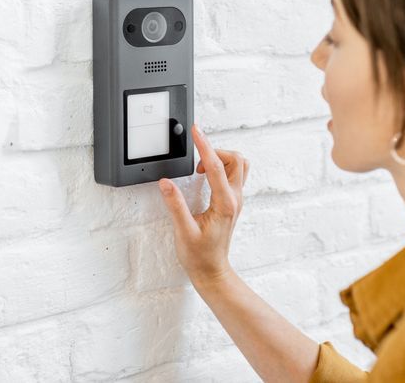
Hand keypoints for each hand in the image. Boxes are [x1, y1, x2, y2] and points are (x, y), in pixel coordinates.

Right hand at [158, 123, 249, 286]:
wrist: (212, 271)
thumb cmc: (199, 256)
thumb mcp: (183, 231)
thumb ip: (175, 205)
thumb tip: (166, 183)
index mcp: (225, 204)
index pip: (217, 166)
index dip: (205, 146)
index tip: (196, 132)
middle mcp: (235, 199)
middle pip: (236, 159)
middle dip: (215, 151)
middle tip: (195, 160)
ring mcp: (236, 200)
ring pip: (239, 165)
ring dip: (221, 159)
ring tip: (200, 168)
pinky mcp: (232, 202)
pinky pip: (234, 174)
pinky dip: (221, 167)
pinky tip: (205, 176)